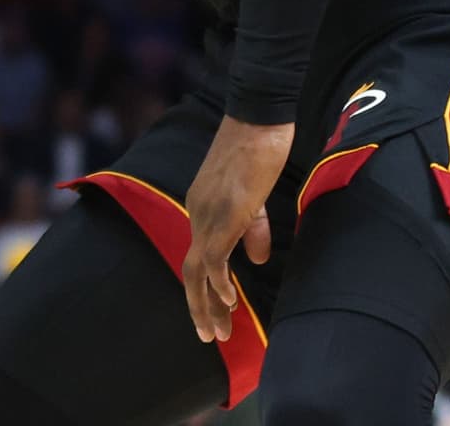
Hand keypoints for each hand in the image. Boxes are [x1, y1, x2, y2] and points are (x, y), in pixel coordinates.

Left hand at [182, 115, 291, 342]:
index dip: (205, 290)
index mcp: (201, 206)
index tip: (217, 316)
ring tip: (218, 333)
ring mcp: (208, 212)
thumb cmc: (260, 148)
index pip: (197, 257)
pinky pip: (214, 256)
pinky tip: (231, 300)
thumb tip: (254, 263)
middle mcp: (197, 211)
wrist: (259, 114)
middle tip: (211, 337)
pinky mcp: (225, 212)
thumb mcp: (255, 196)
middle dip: (199, 307)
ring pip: (197, 270)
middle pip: (190, 270)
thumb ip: (252, 229)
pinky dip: (220, 282)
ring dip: (206, 305)